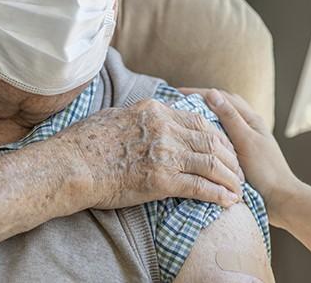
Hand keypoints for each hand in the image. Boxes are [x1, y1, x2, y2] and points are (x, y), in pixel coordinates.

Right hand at [59, 99, 245, 209]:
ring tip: (239, 188)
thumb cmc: (84, 143)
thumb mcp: (115, 116)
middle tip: (239, 169)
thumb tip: (144, 118)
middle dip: (230, 157)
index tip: (225, 147)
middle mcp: (165, 128)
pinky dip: (218, 194)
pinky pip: (200, 186)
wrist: (71, 165)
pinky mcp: (162, 180)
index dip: (217, 135)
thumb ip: (138, 118)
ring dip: (230, 177)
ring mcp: (165, 153)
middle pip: (210, 140)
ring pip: (211, 163)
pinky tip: (228, 201)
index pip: (197, 121)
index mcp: (155, 110)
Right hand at [180, 88, 300, 216]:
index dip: (200, 93)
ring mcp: (246, 140)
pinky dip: (210, 133)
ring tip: (186, 118)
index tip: (178, 93)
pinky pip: (222, 137)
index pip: (223, 97)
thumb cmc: (265, 170)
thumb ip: (230, 118)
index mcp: (251, 119)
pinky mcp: (242, 154)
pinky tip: (199, 140)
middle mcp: (249, 126)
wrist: (280, 198)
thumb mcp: (245, 141)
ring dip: (206, 116)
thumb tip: (212, 93)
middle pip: (222, 106)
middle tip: (179, 103)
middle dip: (201, 102)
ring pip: (222, 122)